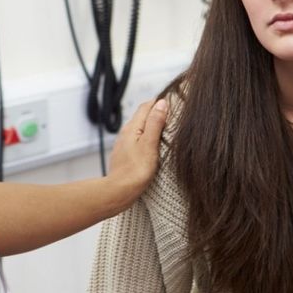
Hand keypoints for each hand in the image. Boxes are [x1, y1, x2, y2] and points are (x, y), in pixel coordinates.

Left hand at [103, 99, 168, 213]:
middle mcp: (126, 132)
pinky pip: (137, 139)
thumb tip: (161, 103)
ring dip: (152, 125)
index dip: (159, 101)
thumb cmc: (135, 170)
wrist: (119, 191)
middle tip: (173, 112)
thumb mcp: (150, 144)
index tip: (173, 101)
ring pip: (139, 128)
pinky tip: (153, 144)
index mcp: (132, 127)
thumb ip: (155, 122)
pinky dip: (146, 137)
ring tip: (166, 127)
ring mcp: (124, 143)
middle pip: (142, 115)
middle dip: (156, 111)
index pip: (146, 106)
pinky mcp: (125, 154)